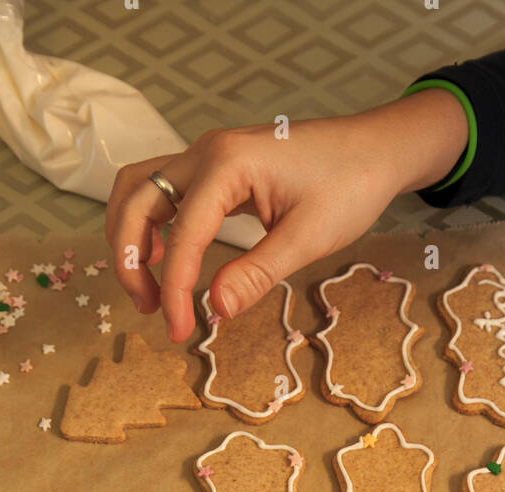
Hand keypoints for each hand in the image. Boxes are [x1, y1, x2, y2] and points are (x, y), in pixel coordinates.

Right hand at [105, 89, 467, 340]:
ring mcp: (208, 156)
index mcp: (227, 164)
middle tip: (148, 309)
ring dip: (131, 236)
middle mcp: (206, 152)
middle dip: (128, 257)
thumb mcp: (308, 237)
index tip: (179, 330)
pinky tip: (164, 260)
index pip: (182, 235)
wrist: (376, 149)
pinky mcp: (216, 168)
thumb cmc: (350, 184)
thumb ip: (258, 273)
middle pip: (136, 199)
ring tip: (148, 289)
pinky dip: (151, 224)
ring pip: (141, 190)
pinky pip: (163, 192)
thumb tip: (215, 308)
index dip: (174, 289)